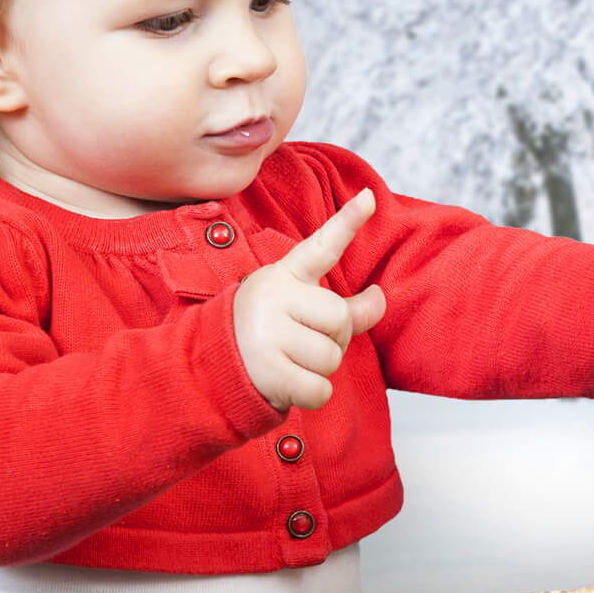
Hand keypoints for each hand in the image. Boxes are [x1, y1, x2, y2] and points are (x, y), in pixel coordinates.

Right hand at [232, 188, 387, 411]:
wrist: (213, 366)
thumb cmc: (267, 333)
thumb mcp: (298, 310)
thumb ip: (343, 307)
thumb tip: (380, 298)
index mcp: (283, 276)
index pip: (320, 247)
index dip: (347, 223)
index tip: (370, 197)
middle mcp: (272, 298)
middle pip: (339, 320)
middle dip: (333, 340)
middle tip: (302, 344)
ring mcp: (267, 334)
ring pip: (331, 358)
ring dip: (320, 370)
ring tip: (290, 362)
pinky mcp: (268, 371)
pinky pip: (320, 389)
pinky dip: (312, 394)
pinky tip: (288, 384)